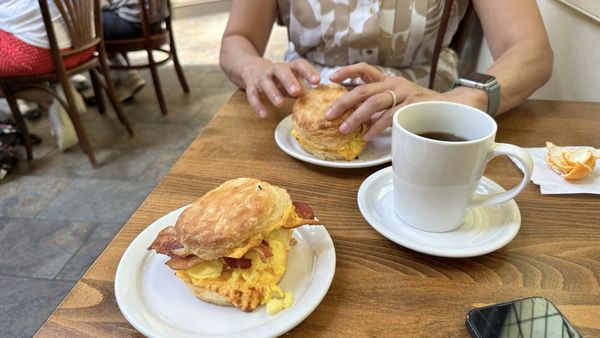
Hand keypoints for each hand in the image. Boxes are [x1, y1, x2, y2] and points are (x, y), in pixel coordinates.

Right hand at [241, 58, 319, 116]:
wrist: (252, 69)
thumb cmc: (279, 78)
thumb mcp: (291, 81)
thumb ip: (303, 89)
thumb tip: (319, 102)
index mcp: (288, 67)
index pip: (299, 65)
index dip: (308, 71)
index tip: (317, 81)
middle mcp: (274, 70)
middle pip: (281, 70)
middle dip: (289, 80)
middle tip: (296, 92)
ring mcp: (262, 77)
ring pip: (266, 83)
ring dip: (273, 93)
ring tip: (280, 104)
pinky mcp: (251, 86)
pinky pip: (252, 95)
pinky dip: (257, 105)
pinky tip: (264, 115)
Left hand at [326, 63, 443, 140]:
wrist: (450, 107)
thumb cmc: (421, 106)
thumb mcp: (398, 101)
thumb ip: (378, 108)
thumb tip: (357, 119)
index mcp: (388, 80)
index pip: (364, 69)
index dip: (346, 72)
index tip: (330, 78)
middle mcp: (394, 83)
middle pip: (363, 89)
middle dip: (343, 102)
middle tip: (328, 114)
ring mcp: (403, 94)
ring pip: (374, 103)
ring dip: (356, 117)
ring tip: (344, 128)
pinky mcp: (411, 106)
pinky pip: (389, 117)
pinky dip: (375, 127)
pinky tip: (366, 135)